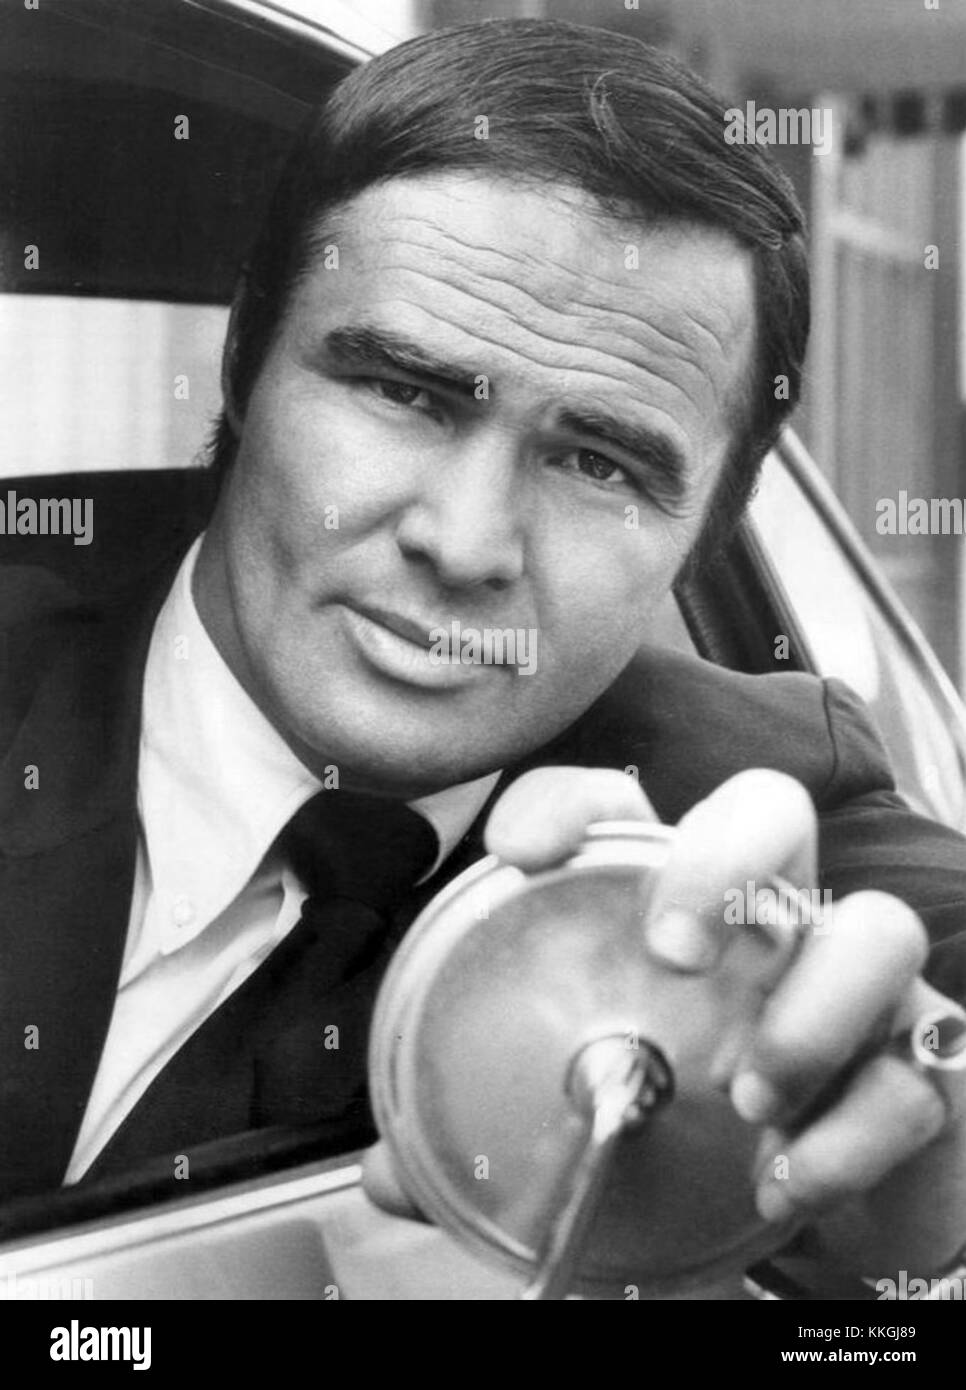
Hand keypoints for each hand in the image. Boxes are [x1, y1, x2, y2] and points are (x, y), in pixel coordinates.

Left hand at [364, 765, 965, 1285]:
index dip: (572, 802)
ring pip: (875, 929)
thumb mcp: (574, 1107)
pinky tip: (789, 1181)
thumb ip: (484, 1130)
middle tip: (670, 947)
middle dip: (722, 857)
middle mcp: (770, 920)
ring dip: (812, 1008)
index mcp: (672, 901)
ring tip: (747, 1092)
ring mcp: (853, 989)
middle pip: (771, 812)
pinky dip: (854, 1134)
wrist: (801, 1187)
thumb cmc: (684, 1119)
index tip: (517, 850)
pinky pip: (916, 1078)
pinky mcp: (920, 1068)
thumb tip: (387, 1174)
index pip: (623, 804)